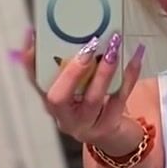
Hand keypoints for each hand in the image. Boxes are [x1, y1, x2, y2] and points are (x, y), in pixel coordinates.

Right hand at [20, 29, 146, 151]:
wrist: (115, 138)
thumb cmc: (93, 106)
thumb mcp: (79, 89)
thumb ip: (72, 66)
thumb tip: (79, 28)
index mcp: (51, 102)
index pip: (34, 80)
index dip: (29, 60)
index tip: (32, 33)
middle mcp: (64, 117)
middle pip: (58, 97)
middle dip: (72, 70)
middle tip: (88, 45)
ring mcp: (86, 125)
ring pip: (92, 99)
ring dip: (103, 71)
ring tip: (113, 46)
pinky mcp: (109, 126)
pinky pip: (119, 98)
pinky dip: (129, 75)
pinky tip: (136, 55)